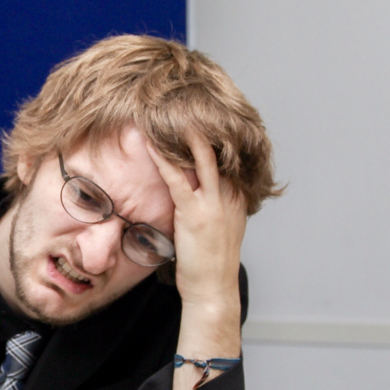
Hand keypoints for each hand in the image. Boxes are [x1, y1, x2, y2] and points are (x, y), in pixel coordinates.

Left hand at [148, 131, 247, 389]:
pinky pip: (178, 179)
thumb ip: (216, 205)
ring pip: (200, 158)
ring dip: (183, 133)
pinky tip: (152, 144)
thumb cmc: (211, 264)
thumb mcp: (220, 228)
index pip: (227, 154)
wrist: (214, 290)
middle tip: (186, 98)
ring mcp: (214, 203)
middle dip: (202, 124)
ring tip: (169, 110)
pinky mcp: (195, 214)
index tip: (201, 110)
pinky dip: (165, 159)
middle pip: (217, 149)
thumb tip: (201, 191)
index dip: (215, 131)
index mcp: (237, 196)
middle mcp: (230, 194)